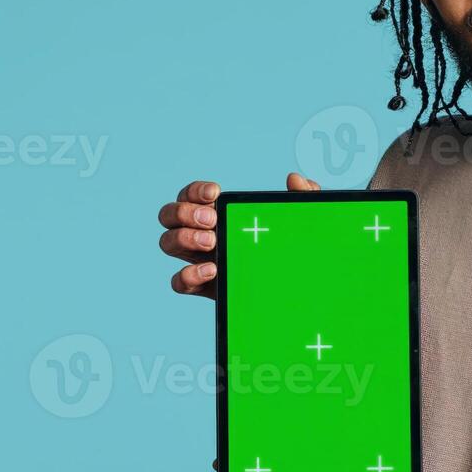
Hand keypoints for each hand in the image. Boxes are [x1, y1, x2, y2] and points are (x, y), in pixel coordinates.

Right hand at [158, 173, 319, 298]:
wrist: (302, 292)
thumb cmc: (296, 250)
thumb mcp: (303, 223)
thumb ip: (304, 199)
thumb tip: (295, 179)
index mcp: (220, 215)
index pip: (191, 196)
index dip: (195, 191)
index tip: (216, 193)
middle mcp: (204, 235)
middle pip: (169, 216)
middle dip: (184, 212)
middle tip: (212, 220)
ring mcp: (201, 261)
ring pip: (167, 243)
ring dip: (183, 237)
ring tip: (213, 242)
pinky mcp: (206, 289)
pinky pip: (179, 282)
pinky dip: (188, 274)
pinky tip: (212, 271)